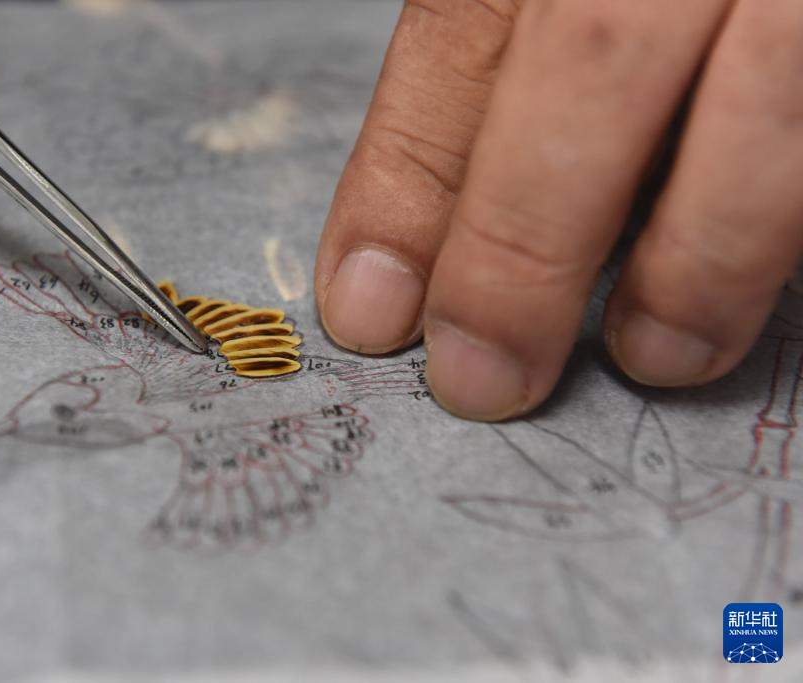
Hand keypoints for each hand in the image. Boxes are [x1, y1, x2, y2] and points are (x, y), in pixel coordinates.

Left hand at [315, 0, 802, 420]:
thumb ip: (515, 52)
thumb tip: (441, 225)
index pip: (459, 35)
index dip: (406, 183)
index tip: (369, 305)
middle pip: (586, 71)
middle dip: (520, 249)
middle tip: (483, 377)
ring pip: (761, 105)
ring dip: (697, 259)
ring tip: (651, 354)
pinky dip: (787, 224)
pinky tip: (752, 280)